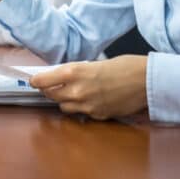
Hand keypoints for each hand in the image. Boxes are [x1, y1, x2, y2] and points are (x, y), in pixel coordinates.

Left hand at [28, 55, 148, 119]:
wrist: (145, 80)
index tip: (34, 80)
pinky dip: (81, 107)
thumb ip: (75, 72)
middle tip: (51, 85)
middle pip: (50, 95)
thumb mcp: (92, 63)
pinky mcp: (97, 115)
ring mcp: (87, 106)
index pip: (42, 81)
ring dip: (64, 100)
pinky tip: (90, 99)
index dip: (36, 81)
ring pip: (63, 107)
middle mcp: (76, 91)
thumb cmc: (123, 66)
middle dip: (49, 90)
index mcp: (73, 73)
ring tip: (73, 92)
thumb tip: (60, 76)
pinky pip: (81, 113)